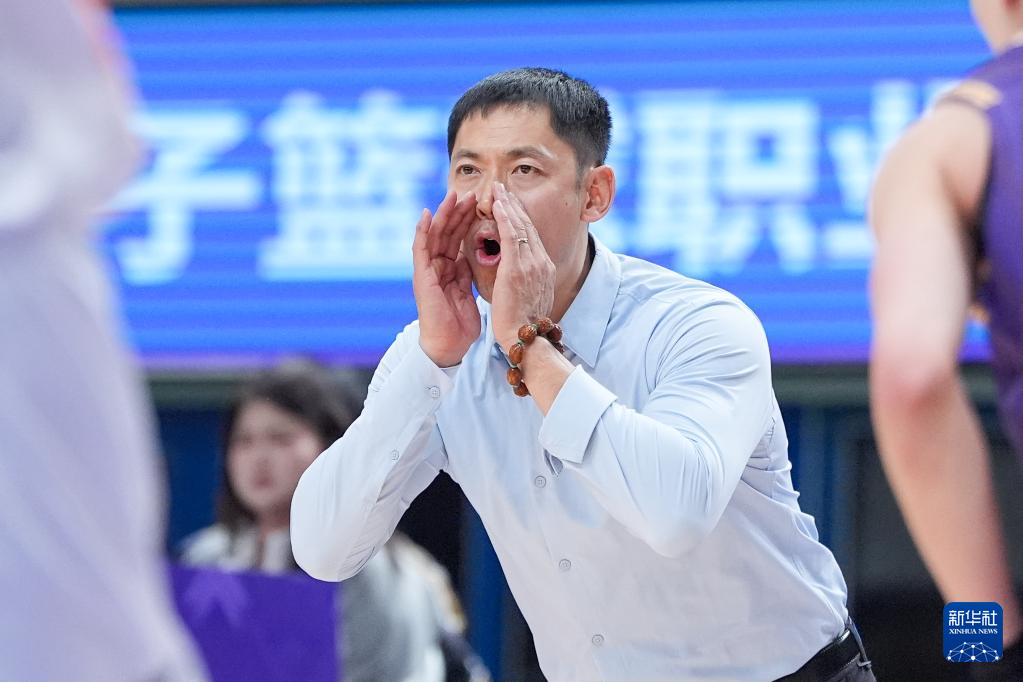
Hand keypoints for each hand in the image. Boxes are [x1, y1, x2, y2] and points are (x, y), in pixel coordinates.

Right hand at [413, 191, 480, 366]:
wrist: (449, 344)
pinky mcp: (421, 276)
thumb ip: (468, 272)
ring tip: (453, 195)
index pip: (460, 238)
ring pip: (435, 235)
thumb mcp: (469, 291)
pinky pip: (420, 248)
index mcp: (450, 269)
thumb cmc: (459, 323)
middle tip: (472, 193)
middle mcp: (438, 266)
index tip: (482, 204)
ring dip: (444, 214)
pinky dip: (422, 230)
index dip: (470, 220)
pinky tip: (427, 214)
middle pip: (448, 232)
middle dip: (460, 212)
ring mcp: (428, 270)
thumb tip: (475, 255)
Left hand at [490, 182, 555, 352]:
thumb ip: (525, 284)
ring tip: (498, 190)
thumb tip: (519, 280)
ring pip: (521, 226)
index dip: (521, 219)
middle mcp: (542, 263)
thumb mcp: (528, 299)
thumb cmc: (521, 325)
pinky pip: (512, 234)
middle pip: (529, 227)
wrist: (524, 338)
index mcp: (544, 270)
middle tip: (504, 189)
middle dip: (515, 206)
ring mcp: (532, 264)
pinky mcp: (518, 267)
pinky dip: (505, 217)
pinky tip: (496, 205)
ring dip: (508, 205)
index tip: (511, 206)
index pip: (532, 237)